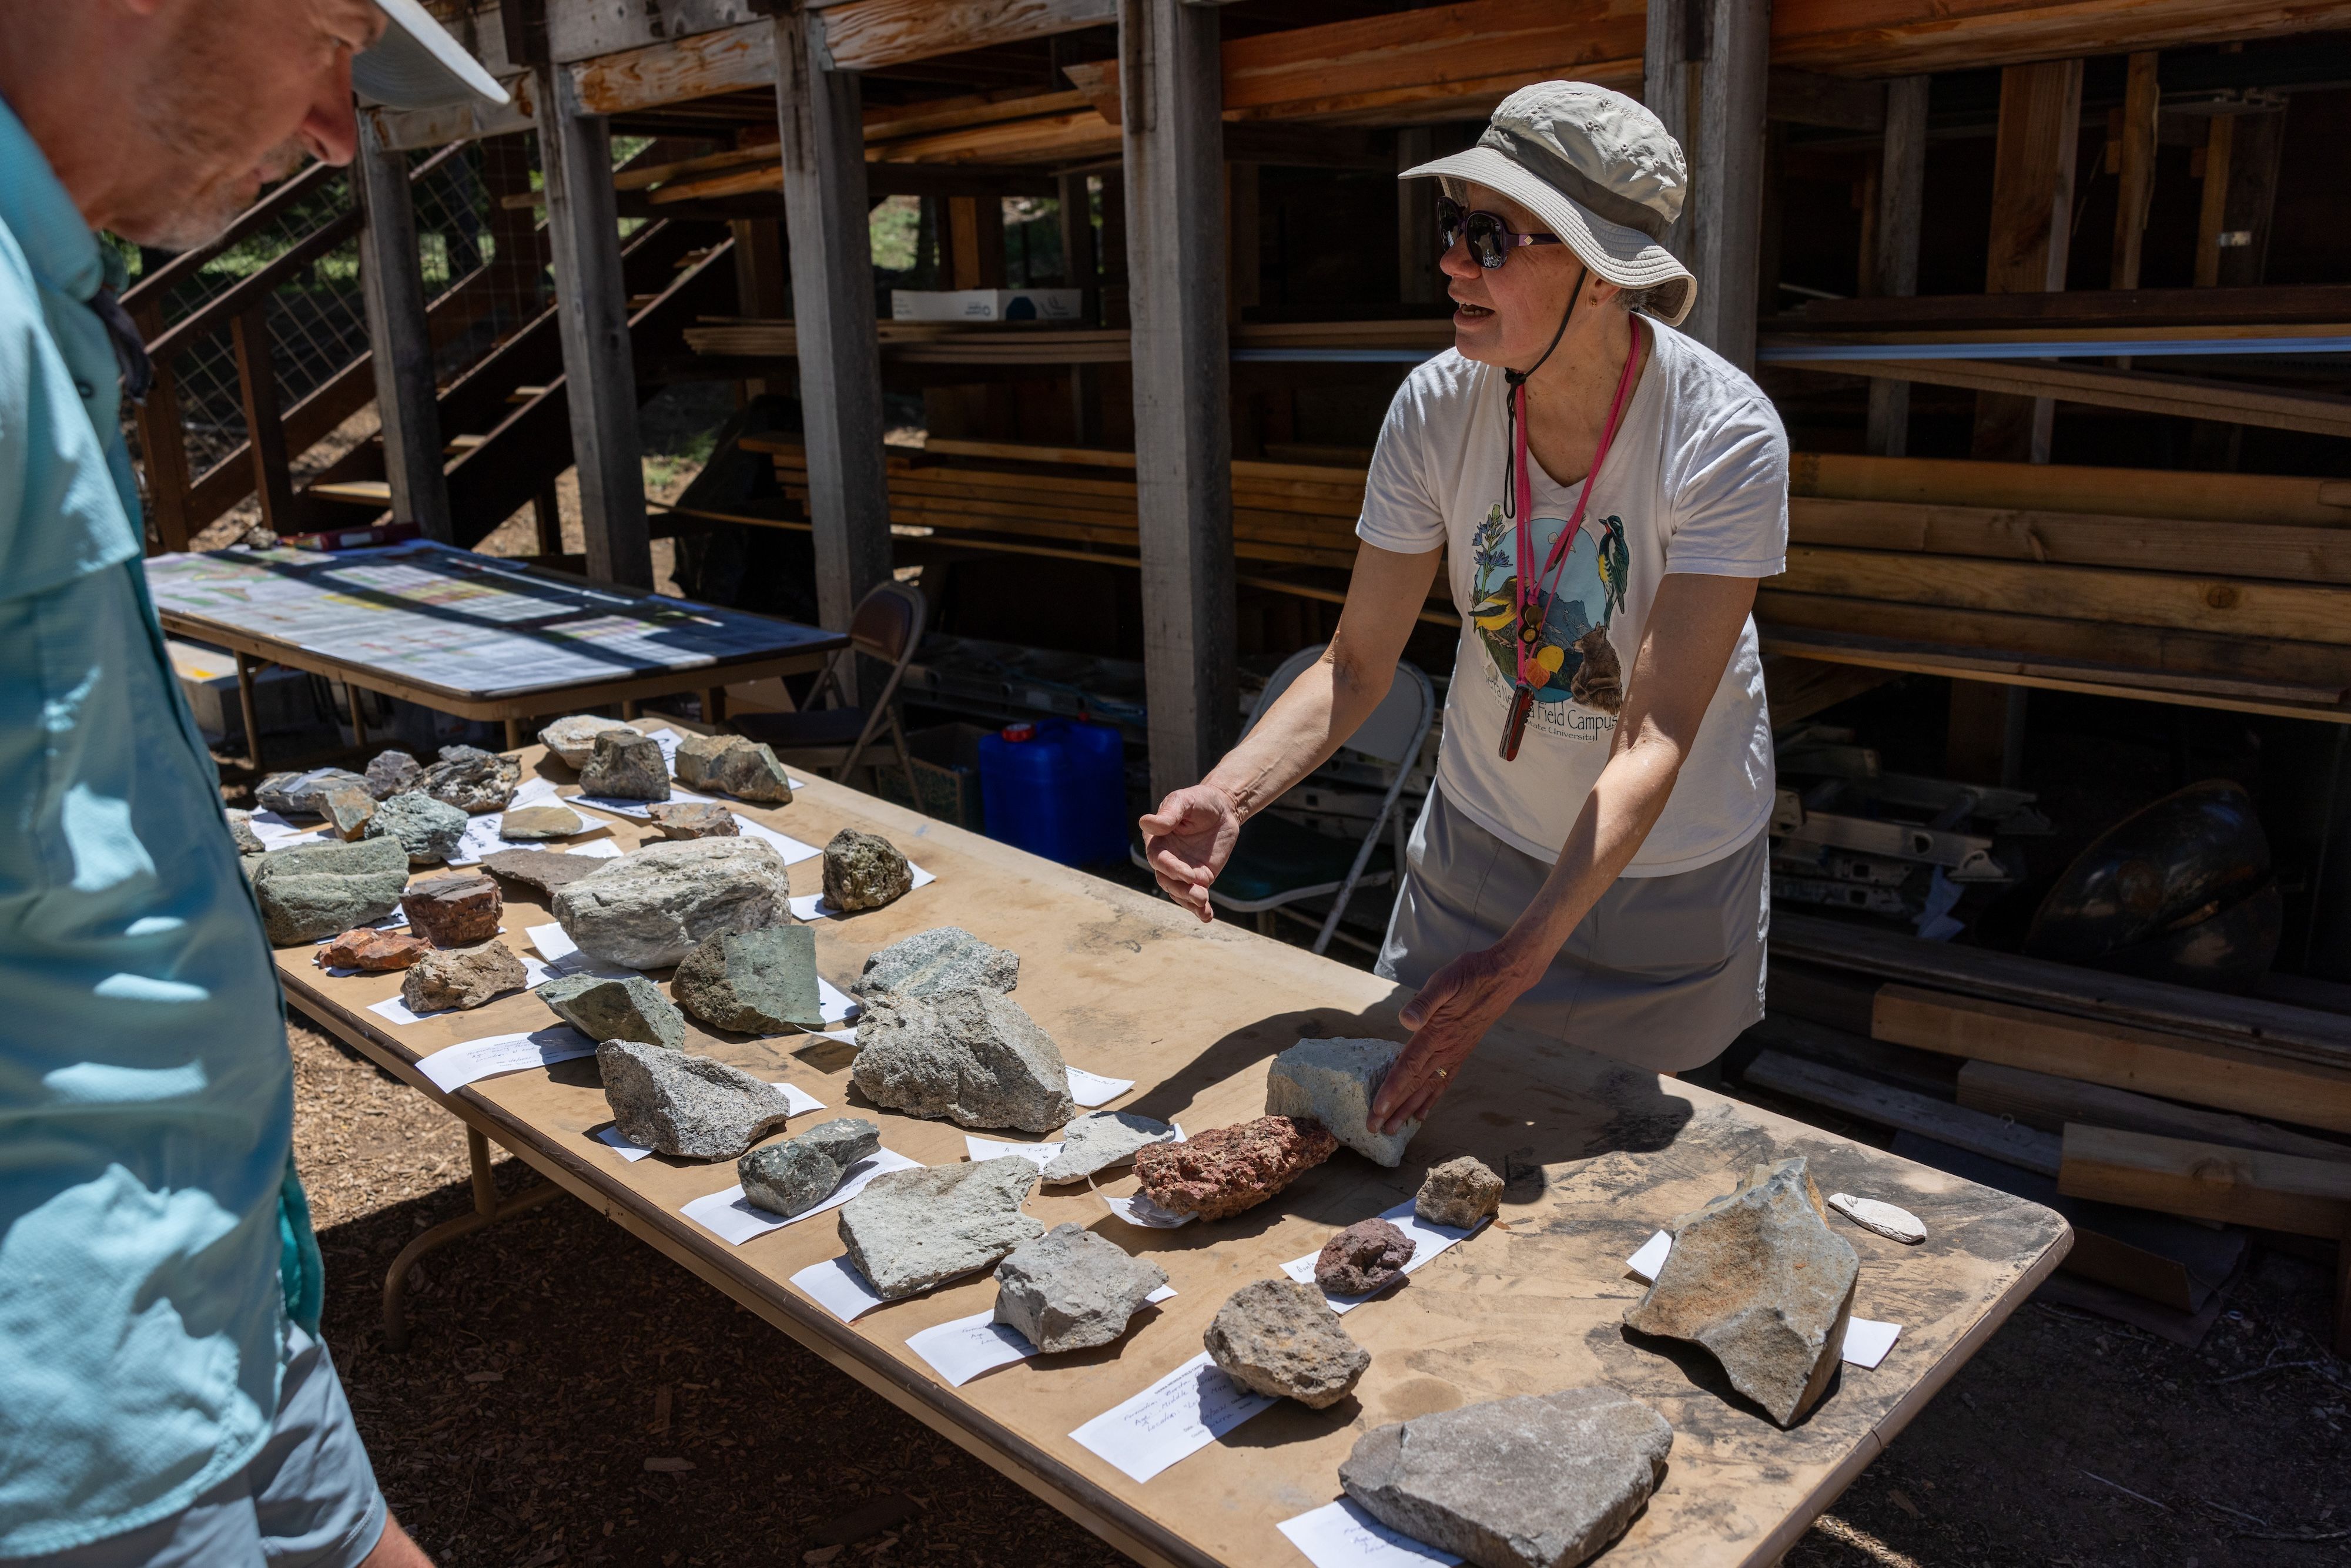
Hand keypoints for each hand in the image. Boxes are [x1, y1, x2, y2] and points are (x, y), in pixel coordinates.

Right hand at [1139, 785, 1241, 922]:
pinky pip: (1196, 897)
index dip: (1171, 869)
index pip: (1158, 860)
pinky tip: (1207, 916)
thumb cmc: (1200, 801)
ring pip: (1180, 893)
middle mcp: (1167, 859)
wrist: (1224, 808)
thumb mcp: (1185, 801)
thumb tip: (1146, 822)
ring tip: (1204, 905)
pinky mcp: (1200, 878)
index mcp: (1158, 840)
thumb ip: (1169, 813)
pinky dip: (1200, 909)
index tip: (1189, 874)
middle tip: (1201, 895)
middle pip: (1167, 881)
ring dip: (1190, 902)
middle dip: (1182, 890)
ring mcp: (1183, 871)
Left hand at [1371, 945, 1535, 1132]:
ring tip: (1393, 1129)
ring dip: (1409, 1110)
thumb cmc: (1470, 975)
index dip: (1392, 1090)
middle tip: (1374, 1129)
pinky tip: (1422, 1113)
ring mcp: (1455, 1054)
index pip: (1409, 1067)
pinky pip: (1444, 1081)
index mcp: (1437, 1033)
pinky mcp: (1461, 1052)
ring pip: (1428, 1088)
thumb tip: (1406, 1020)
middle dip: (1393, 1109)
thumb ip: (1424, 1002)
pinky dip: (1431, 1100)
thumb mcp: (1445, 980)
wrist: (1503, 977)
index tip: (1377, 1111)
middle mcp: (1446, 1049)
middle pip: (1415, 1085)